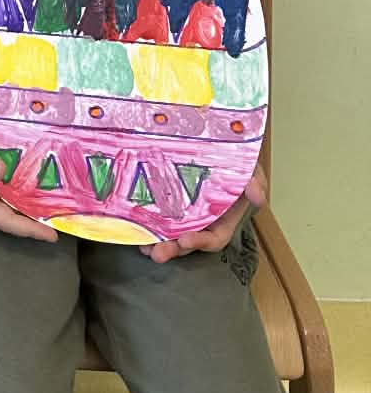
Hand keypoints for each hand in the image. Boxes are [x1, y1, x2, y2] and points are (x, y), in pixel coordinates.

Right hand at [0, 126, 59, 240]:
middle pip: (9, 220)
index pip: (5, 220)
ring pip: (6, 210)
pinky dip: (18, 200)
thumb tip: (4, 172)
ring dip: (27, 213)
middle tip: (61, 226)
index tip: (51, 235)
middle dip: (34, 225)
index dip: (28, 229)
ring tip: (52, 212)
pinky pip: (2, 199)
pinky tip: (30, 193)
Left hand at [145, 169, 266, 263]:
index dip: (201, 242)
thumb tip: (258, 197)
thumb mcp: (248, 167)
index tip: (186, 240)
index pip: (214, 238)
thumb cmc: (234, 158)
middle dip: (173, 249)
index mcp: (223, 217)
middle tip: (157, 254)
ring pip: (169, 233)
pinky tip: (134, 227)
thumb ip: (254, 181)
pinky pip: (154, 215)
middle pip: (188, 241)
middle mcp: (201, 219)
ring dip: (156, 243)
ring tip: (143, 248)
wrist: (214, 138)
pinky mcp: (164, 200)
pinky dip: (145, 223)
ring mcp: (182, 211)